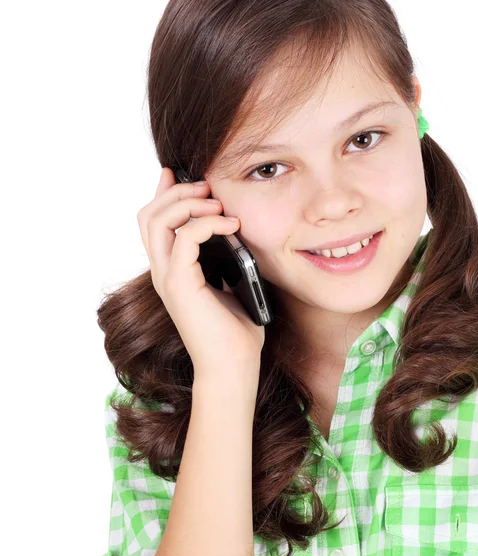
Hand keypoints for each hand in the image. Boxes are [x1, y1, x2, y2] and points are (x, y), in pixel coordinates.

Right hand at [137, 167, 264, 375]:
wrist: (233, 365)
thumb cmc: (235, 329)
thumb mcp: (229, 283)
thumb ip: (223, 257)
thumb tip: (233, 229)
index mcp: (172, 271)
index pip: (154, 223)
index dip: (164, 193)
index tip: (182, 174)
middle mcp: (162, 271)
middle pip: (148, 215)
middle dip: (176, 192)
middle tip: (205, 186)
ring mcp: (167, 278)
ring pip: (157, 220)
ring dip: (187, 202)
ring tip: (216, 202)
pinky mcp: (179, 284)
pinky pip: (185, 237)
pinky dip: (207, 223)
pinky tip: (231, 225)